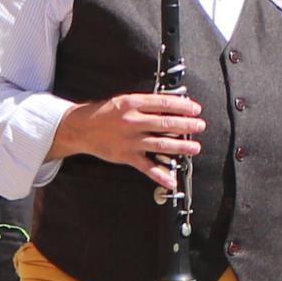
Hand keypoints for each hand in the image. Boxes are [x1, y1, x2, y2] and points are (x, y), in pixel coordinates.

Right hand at [52, 90, 204, 173]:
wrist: (81, 128)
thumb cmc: (105, 113)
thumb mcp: (125, 101)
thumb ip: (146, 104)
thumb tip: (172, 106)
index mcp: (132, 104)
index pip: (163, 104)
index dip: (182, 106)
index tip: (195, 109)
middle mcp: (132, 122)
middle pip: (165, 124)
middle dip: (186, 126)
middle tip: (200, 126)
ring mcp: (130, 141)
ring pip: (160, 145)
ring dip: (180, 147)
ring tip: (194, 148)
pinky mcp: (126, 156)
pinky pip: (146, 167)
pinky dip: (160, 175)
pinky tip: (172, 180)